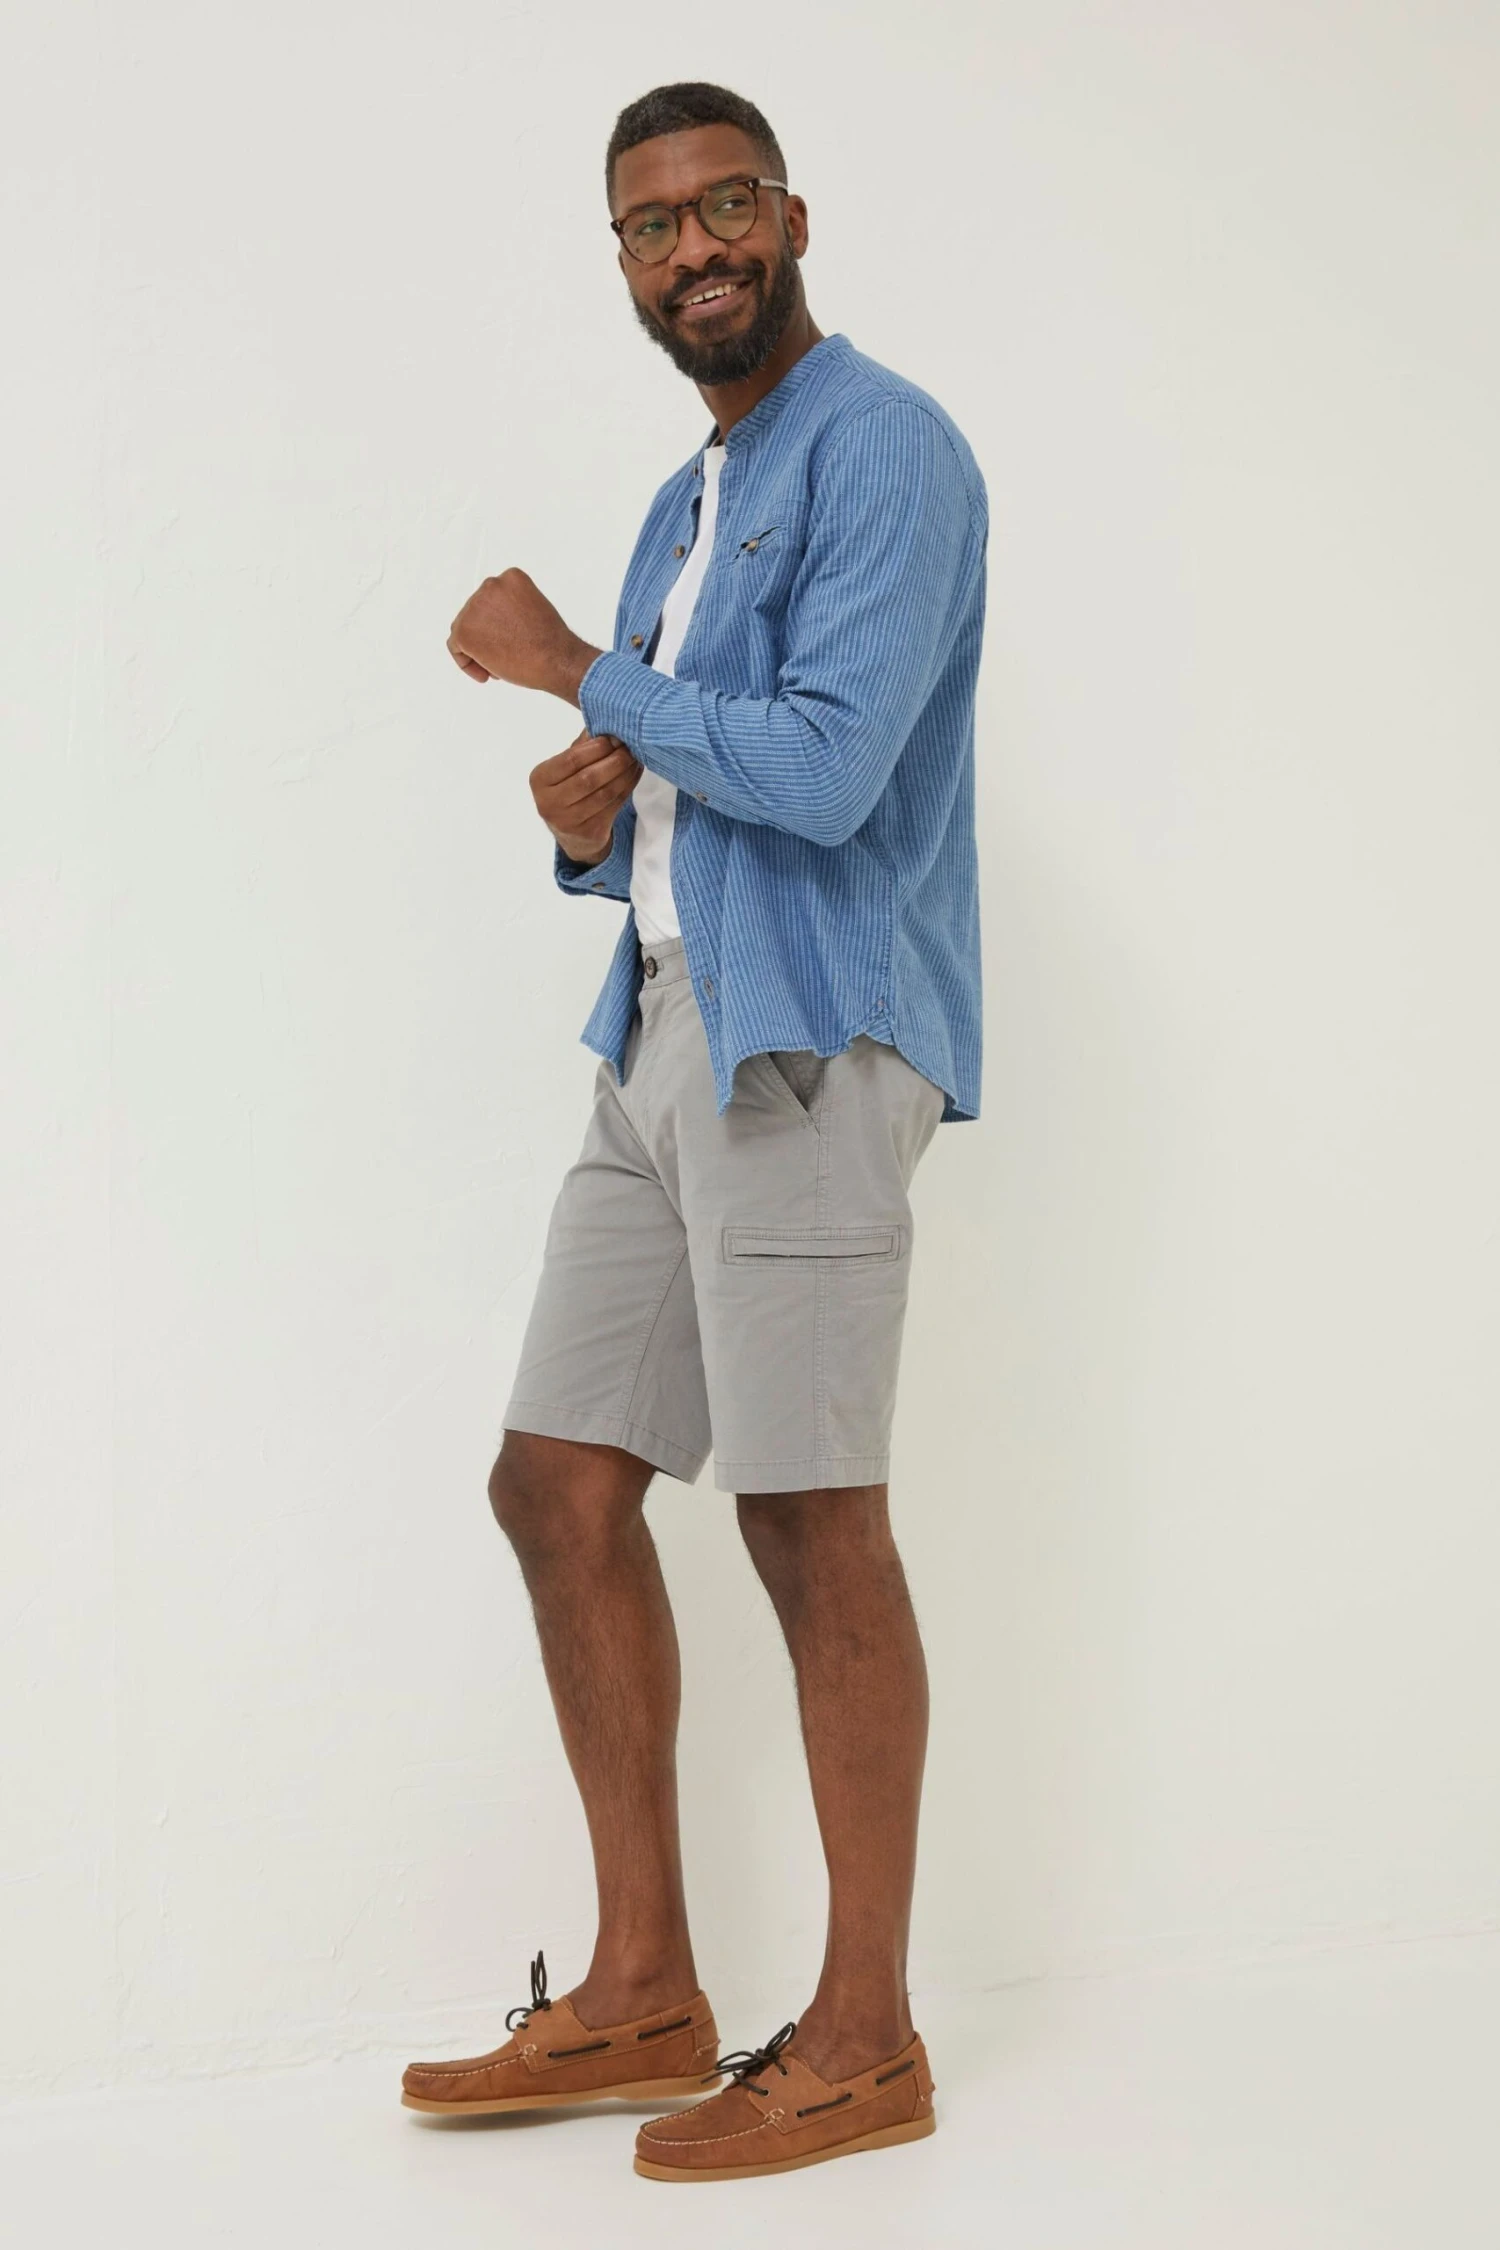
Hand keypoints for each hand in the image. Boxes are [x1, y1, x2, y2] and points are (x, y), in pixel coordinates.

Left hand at [447, 568, 602, 704]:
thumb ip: (512, 609)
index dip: (496, 623)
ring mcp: (475, 607)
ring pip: (465, 629)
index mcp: (510, 577)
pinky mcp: (464, 629)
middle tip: (503, 657)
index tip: (507, 639)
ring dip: (477, 649)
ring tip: (498, 666)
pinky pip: (455, 647)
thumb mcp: (534, 609)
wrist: (555, 658)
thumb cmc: (551, 642)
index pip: (492, 599)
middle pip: (476, 614)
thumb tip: (494, 624)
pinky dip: (466, 662)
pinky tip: (485, 674)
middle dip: (487, 636)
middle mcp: (490, 586)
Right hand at [531, 731, 641, 864]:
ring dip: (625, 773)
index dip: (596, 747)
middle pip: (589, 778)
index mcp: (540, 779)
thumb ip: (581, 746)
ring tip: (636, 758)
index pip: (571, 760)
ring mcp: (569, 822)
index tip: (614, 737)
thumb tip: (604, 722)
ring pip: (605, 792)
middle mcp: (549, 803)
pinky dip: (628, 786)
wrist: (572, 834)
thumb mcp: (565, 767)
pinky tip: (635, 773)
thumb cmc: (568, 790)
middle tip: (630, 747)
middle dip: (614, 760)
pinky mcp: (590, 832)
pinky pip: (615, 805)